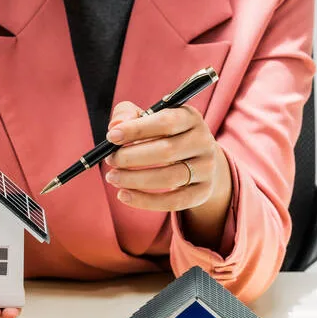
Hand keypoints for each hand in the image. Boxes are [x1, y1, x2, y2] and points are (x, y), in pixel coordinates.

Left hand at [103, 101, 232, 249]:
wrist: (196, 160)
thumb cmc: (163, 135)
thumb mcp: (148, 119)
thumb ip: (128, 115)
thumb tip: (116, 126)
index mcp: (190, 117)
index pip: (165, 122)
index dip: (136, 129)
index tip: (111, 137)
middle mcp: (203, 141)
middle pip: (166, 151)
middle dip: (131, 157)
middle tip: (110, 160)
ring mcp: (206, 168)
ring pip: (168, 178)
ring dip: (134, 180)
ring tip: (112, 177)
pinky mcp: (203, 192)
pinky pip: (173, 202)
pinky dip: (145, 201)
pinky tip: (123, 195)